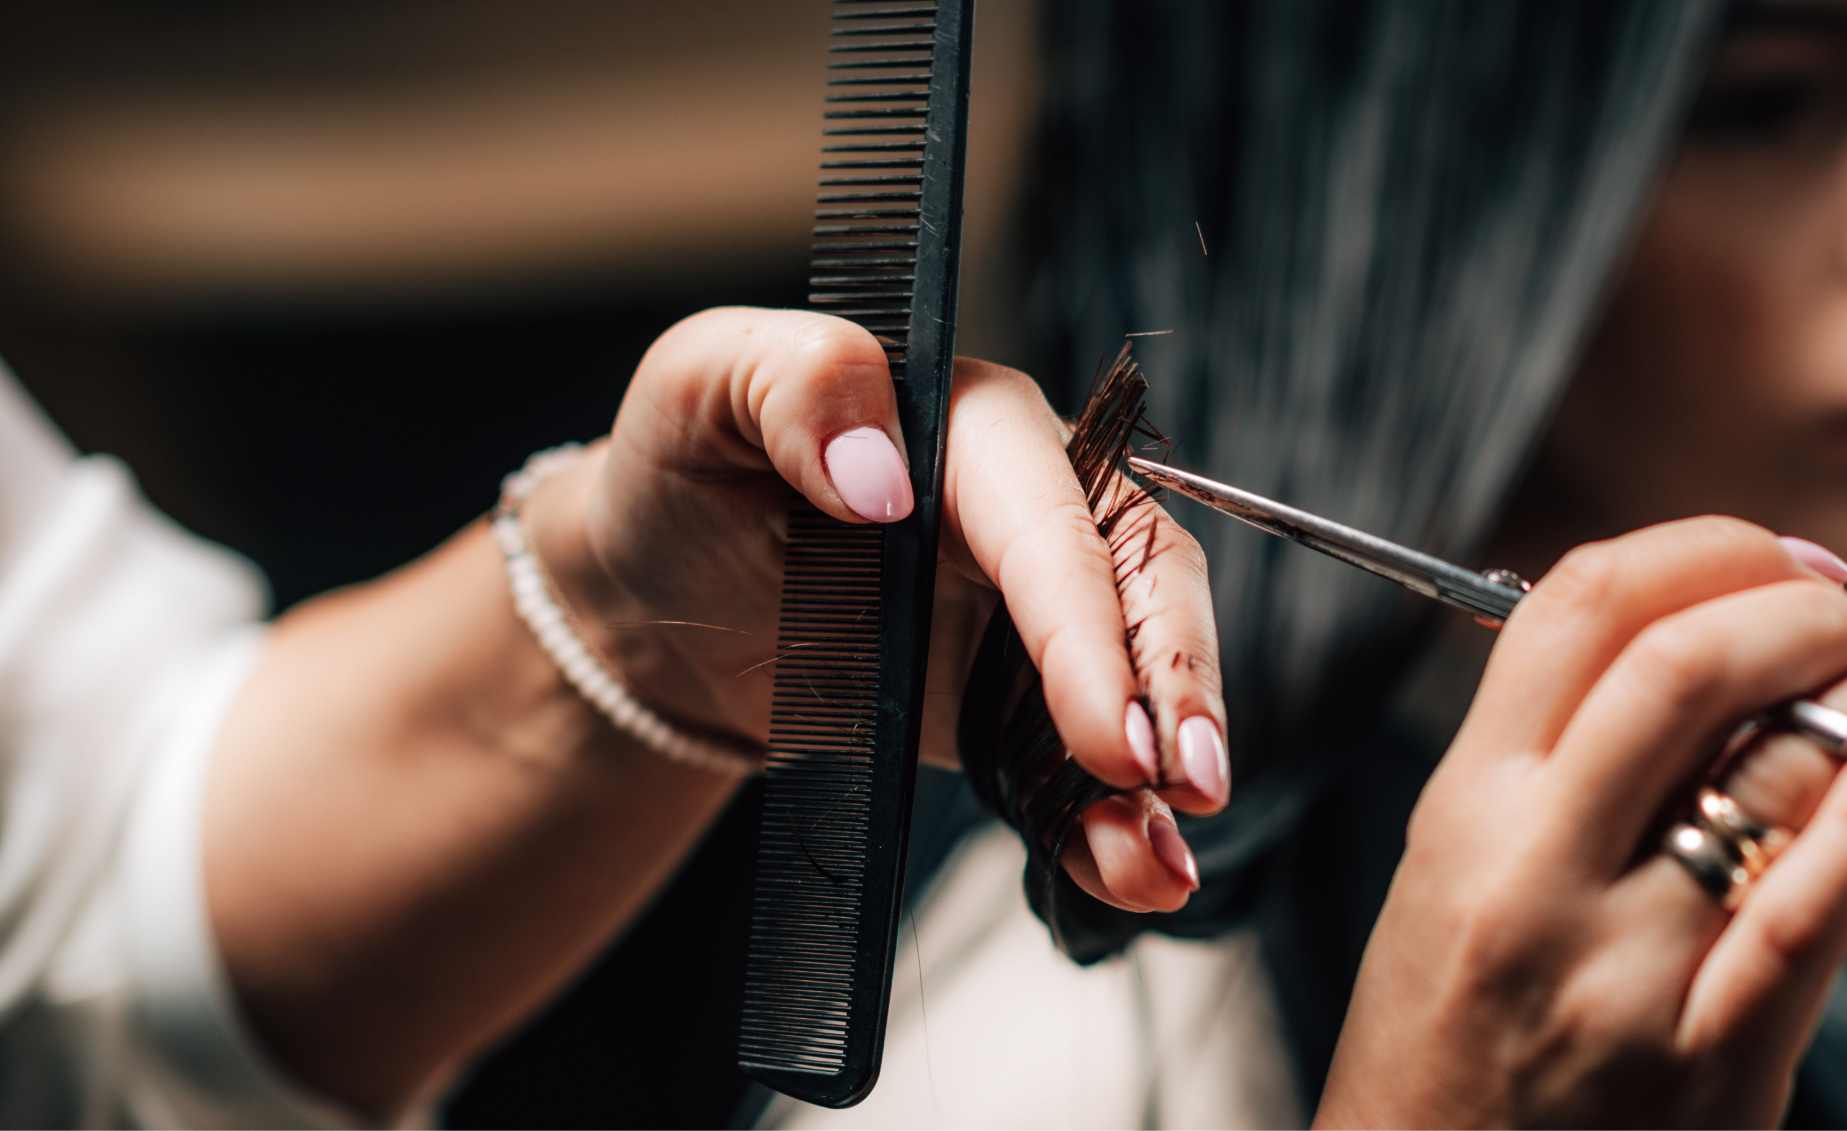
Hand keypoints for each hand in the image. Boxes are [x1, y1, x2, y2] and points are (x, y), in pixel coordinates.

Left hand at [535, 307, 1223, 909]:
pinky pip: (1079, 760)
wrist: (658, 596)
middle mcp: (1028, 507)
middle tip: (1187, 784)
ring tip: (1164, 864)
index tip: (1108, 729)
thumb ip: (795, 382)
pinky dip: (1108, 822)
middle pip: (1143, 582)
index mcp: (971, 423)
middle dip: (1177, 684)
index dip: (1089, 625)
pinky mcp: (1015, 700)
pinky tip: (1133, 873)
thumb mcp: (697, 383)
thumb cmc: (685, 470)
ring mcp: (1031, 612)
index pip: (1054, 519)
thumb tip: (878, 475)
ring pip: (1141, 675)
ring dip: (1164, 771)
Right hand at [1316, 517, 1846, 1127]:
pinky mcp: (1713, 1056)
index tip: (1770, 559)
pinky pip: (1818, 902)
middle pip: (1685, 663)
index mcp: (1462, 814)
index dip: (1699, 551)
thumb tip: (1709, 640)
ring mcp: (1627, 968)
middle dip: (1802, 602)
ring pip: (1774, 766)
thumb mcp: (1452, 871)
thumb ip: (1553, 758)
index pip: (1576, 611)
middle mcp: (1535, 875)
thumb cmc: (1441, 1045)